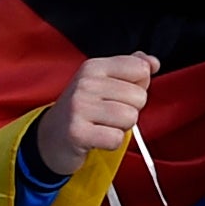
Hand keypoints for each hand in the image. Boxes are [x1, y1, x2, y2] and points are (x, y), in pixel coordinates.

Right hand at [41, 51, 158, 175]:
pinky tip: (96, 138)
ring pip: (130, 117)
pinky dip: (111, 143)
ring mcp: (79, 107)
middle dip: (130, 110)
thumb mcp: (104, 81)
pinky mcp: (77, 132)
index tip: (119, 94)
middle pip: (139, 97)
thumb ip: (131, 68)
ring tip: (102, 126)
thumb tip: (153, 62)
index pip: (141, 68)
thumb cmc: (84, 109)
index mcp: (94, 66)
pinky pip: (116, 138)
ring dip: (121, 128)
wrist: (51, 137)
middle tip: (107, 115)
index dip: (138, 86)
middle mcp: (85, 83)